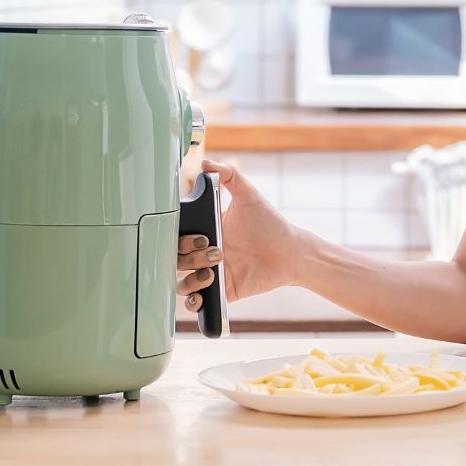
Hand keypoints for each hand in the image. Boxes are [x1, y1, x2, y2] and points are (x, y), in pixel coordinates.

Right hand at [174, 160, 302, 309]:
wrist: (290, 251)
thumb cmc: (269, 223)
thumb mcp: (248, 196)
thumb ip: (229, 176)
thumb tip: (205, 164)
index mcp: (204, 230)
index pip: (176, 234)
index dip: (175, 235)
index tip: (195, 232)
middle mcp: (202, 253)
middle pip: (176, 258)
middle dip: (188, 255)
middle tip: (214, 247)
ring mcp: (209, 273)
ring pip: (180, 281)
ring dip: (190, 278)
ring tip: (212, 270)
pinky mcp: (220, 291)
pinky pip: (195, 301)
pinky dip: (192, 300)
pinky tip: (201, 294)